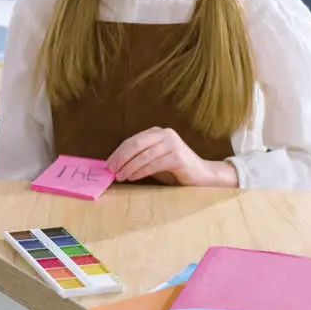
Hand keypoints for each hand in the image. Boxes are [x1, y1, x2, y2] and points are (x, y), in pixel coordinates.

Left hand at [105, 127, 237, 186]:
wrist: (202, 175)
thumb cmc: (174, 169)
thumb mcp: (154, 160)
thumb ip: (139, 158)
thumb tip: (115, 165)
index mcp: (157, 132)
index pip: (133, 140)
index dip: (118, 152)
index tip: (108, 163)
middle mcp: (165, 134)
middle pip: (136, 144)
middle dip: (121, 158)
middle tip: (111, 170)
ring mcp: (173, 144)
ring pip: (144, 155)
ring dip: (129, 167)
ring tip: (120, 176)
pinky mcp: (178, 156)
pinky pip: (154, 164)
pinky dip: (141, 171)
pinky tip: (133, 177)